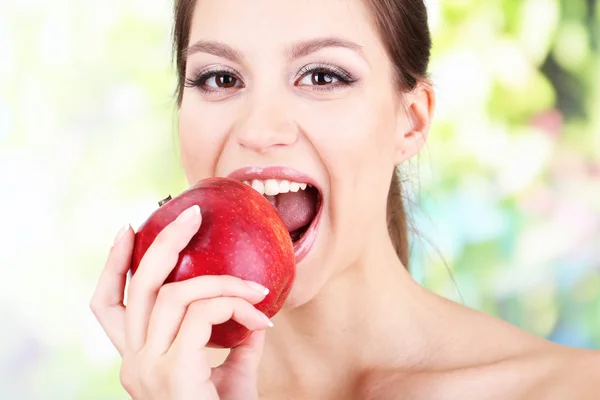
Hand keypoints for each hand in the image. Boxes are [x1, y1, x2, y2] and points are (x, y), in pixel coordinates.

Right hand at [90, 205, 271, 399]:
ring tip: (255, 290)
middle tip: (190, 214)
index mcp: (139, 361)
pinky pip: (203, 312)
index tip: (130, 230)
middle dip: (161, 244)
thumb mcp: (230, 376)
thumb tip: (253, 312)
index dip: (114, 265)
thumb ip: (234, 342)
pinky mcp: (173, 372)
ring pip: (175, 294)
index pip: (108, 306)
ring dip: (222, 282)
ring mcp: (148, 368)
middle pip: (136, 288)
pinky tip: (260, 319)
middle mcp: (134, 363)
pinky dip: (235, 304)